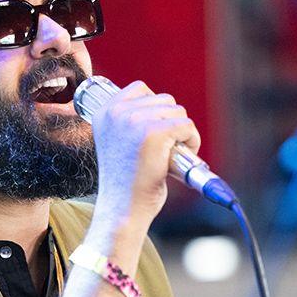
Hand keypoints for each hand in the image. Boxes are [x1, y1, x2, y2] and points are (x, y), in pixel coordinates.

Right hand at [87, 81, 200, 248]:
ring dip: (183, 132)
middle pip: (163, 99)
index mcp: (104, 112)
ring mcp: (134, 121)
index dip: (155, 109)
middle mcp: (116, 112)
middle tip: (166, 149)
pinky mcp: (154, 133)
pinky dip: (191, 142)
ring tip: (172, 155)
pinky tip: (179, 159)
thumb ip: (130, 122)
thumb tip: (163, 107)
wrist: (122, 208)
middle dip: (171, 122)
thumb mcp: (118, 142)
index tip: (154, 134)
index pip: (140, 88)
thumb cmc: (125, 181)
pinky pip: (187, 126)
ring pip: (178, 111)